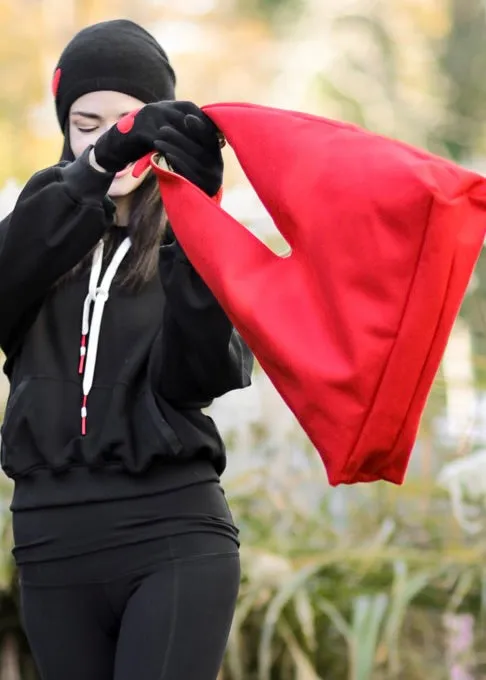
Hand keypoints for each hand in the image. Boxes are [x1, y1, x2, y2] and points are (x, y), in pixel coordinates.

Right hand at [93, 101, 223, 196]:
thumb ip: (182, 133)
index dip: (206, 126)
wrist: (114, 147)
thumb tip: (210, 140)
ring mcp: (149, 117)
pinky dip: (175, 153)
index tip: (217, 141)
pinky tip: (184, 164)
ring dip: (191, 148)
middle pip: (188, 120)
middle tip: (215, 153)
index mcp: (166, 106)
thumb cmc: (142, 143)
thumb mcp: (164, 134)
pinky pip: (163, 142)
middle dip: (202, 137)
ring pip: (178, 132)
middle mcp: (159, 107)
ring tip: (203, 161)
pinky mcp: (141, 130)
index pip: (193, 111)